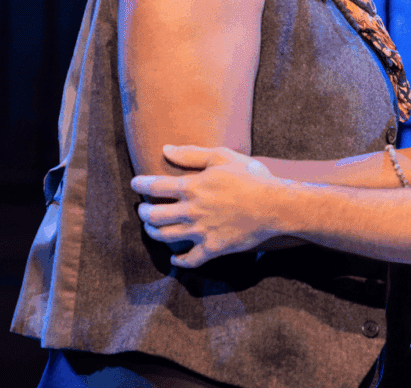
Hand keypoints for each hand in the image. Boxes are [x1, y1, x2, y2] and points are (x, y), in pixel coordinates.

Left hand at [131, 146, 285, 267]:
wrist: (275, 206)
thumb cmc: (251, 178)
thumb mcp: (223, 157)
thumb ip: (192, 154)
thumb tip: (166, 149)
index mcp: (193, 187)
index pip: (156, 186)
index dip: (141, 184)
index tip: (135, 184)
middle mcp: (192, 211)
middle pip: (155, 215)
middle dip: (144, 212)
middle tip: (142, 210)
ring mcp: (201, 231)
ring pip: (166, 236)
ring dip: (154, 232)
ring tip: (151, 228)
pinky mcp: (213, 248)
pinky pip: (190, 260)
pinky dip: (179, 261)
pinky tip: (175, 259)